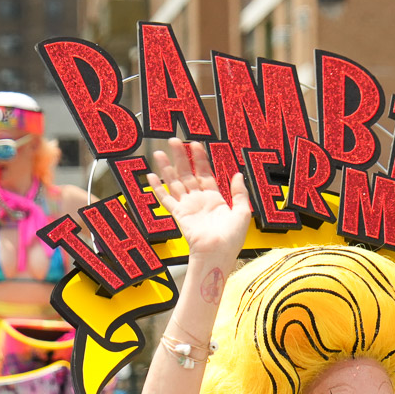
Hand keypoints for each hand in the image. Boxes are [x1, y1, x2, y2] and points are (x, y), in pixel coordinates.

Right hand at [149, 139, 250, 263]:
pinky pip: (166, 199)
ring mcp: (188, 206)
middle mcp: (199, 200)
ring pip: (175, 182)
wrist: (218, 253)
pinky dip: (158, 188)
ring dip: (166, 167)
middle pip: (187, 173)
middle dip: (180, 156)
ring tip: (158, 152)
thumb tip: (237, 174)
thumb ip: (239, 192)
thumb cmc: (231, 238)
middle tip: (173, 140)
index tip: (194, 144)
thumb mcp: (242, 211)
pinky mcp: (179, 214)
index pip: (204, 172)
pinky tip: (151, 176)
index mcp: (214, 199)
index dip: (199, 157)